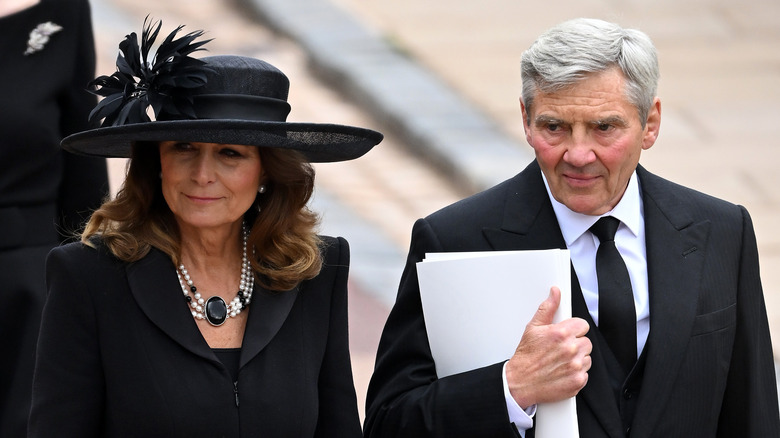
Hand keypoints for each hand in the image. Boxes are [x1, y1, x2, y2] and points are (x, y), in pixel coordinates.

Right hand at [505, 286, 591, 408]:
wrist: (520, 383)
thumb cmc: (526, 357)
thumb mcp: (533, 328)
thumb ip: (547, 308)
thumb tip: (555, 293)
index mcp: (561, 333)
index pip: (583, 325)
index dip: (574, 330)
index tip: (567, 335)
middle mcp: (571, 349)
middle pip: (586, 342)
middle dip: (576, 345)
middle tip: (561, 350)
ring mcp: (575, 366)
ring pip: (587, 358)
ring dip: (577, 359)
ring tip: (561, 362)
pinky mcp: (578, 381)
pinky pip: (585, 373)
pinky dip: (576, 374)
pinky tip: (563, 372)